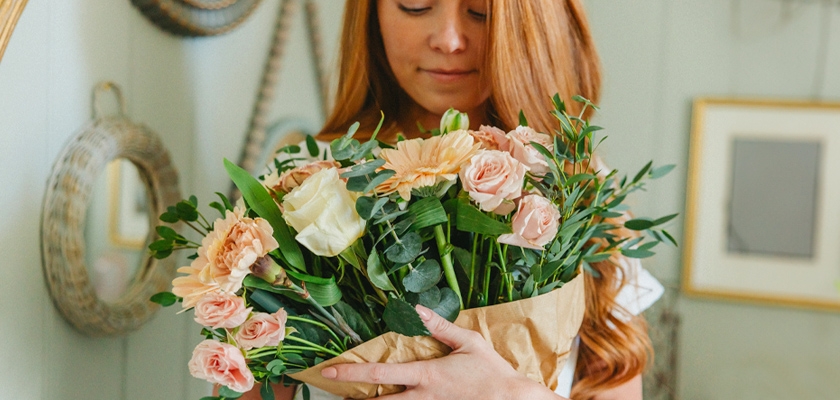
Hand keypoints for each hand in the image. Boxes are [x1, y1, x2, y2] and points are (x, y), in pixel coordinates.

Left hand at [320, 305, 563, 399]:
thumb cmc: (491, 370)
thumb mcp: (468, 342)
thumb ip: (440, 326)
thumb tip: (416, 308)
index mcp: (426, 374)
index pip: (380, 373)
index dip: (352, 372)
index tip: (330, 370)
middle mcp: (423, 397)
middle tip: (337, 394)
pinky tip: (391, 399)